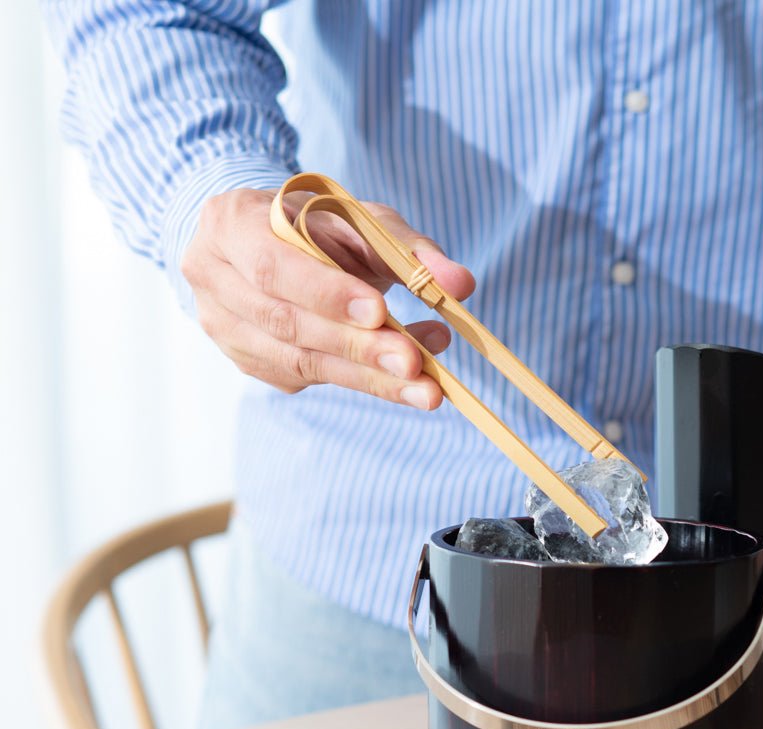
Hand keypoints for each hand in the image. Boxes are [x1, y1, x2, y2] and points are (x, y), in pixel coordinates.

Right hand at [181, 187, 475, 407]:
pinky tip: (407, 383)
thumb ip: (408, 247)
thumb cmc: (313, 224)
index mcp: (230, 224)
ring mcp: (226, 328)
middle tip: (416, 364)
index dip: (326, 294)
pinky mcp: (252, 363)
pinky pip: (308, 380)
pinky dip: (362, 383)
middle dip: (358, 348)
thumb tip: (461, 284)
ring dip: (368, 379)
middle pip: (288, 324)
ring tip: (427, 389)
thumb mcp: (359, 219)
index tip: (379, 312)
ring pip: (299, 364)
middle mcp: (215, 279)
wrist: (260, 241)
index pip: (273, 268)